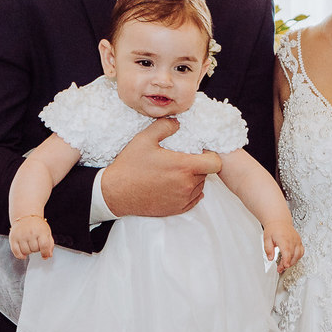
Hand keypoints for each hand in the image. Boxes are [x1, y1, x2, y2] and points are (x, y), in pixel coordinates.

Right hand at [10, 216, 52, 258]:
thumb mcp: (47, 232)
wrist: (26, 217)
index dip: (45, 253)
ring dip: (29, 251)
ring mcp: (21, 236)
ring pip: (26, 252)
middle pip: (34, 249)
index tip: (44, 255)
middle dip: (36, 249)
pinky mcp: (13, 238)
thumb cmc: (37, 226)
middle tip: (36, 243)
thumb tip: (48, 255)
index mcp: (41, 231)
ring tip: (29, 245)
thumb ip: (50, 245)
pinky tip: (23, 254)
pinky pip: (16, 252)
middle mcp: (30, 233)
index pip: (44, 245)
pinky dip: (20, 256)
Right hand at [102, 118, 221, 216]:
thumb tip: (177, 122)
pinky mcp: (176, 209)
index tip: (199, 152)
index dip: (210, 156)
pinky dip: (189, 191)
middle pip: (207, 173)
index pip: (215, 163)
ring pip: (200, 186)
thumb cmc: (130, 166)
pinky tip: (176, 184)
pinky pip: (193, 199)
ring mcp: (182, 199)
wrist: (116, 193)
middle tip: (183, 160)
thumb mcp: (144, 139)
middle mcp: (186, 185)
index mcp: (183, 167)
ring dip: (194, 179)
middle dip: (199, 165)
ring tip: (177, 172)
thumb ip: (164, 126)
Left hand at [263, 221, 302, 272]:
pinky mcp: (299, 242)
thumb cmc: (273, 229)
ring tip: (285, 265)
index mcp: (283, 238)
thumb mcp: (266, 239)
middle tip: (280, 268)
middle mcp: (292, 239)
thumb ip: (268, 249)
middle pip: (292, 255)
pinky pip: (301, 251)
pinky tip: (292, 259)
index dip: (286, 260)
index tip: (284, 266)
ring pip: (298, 254)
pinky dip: (298, 257)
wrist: (280, 221)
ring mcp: (297, 240)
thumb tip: (270, 258)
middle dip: (287, 264)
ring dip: (292, 262)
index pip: (287, 252)